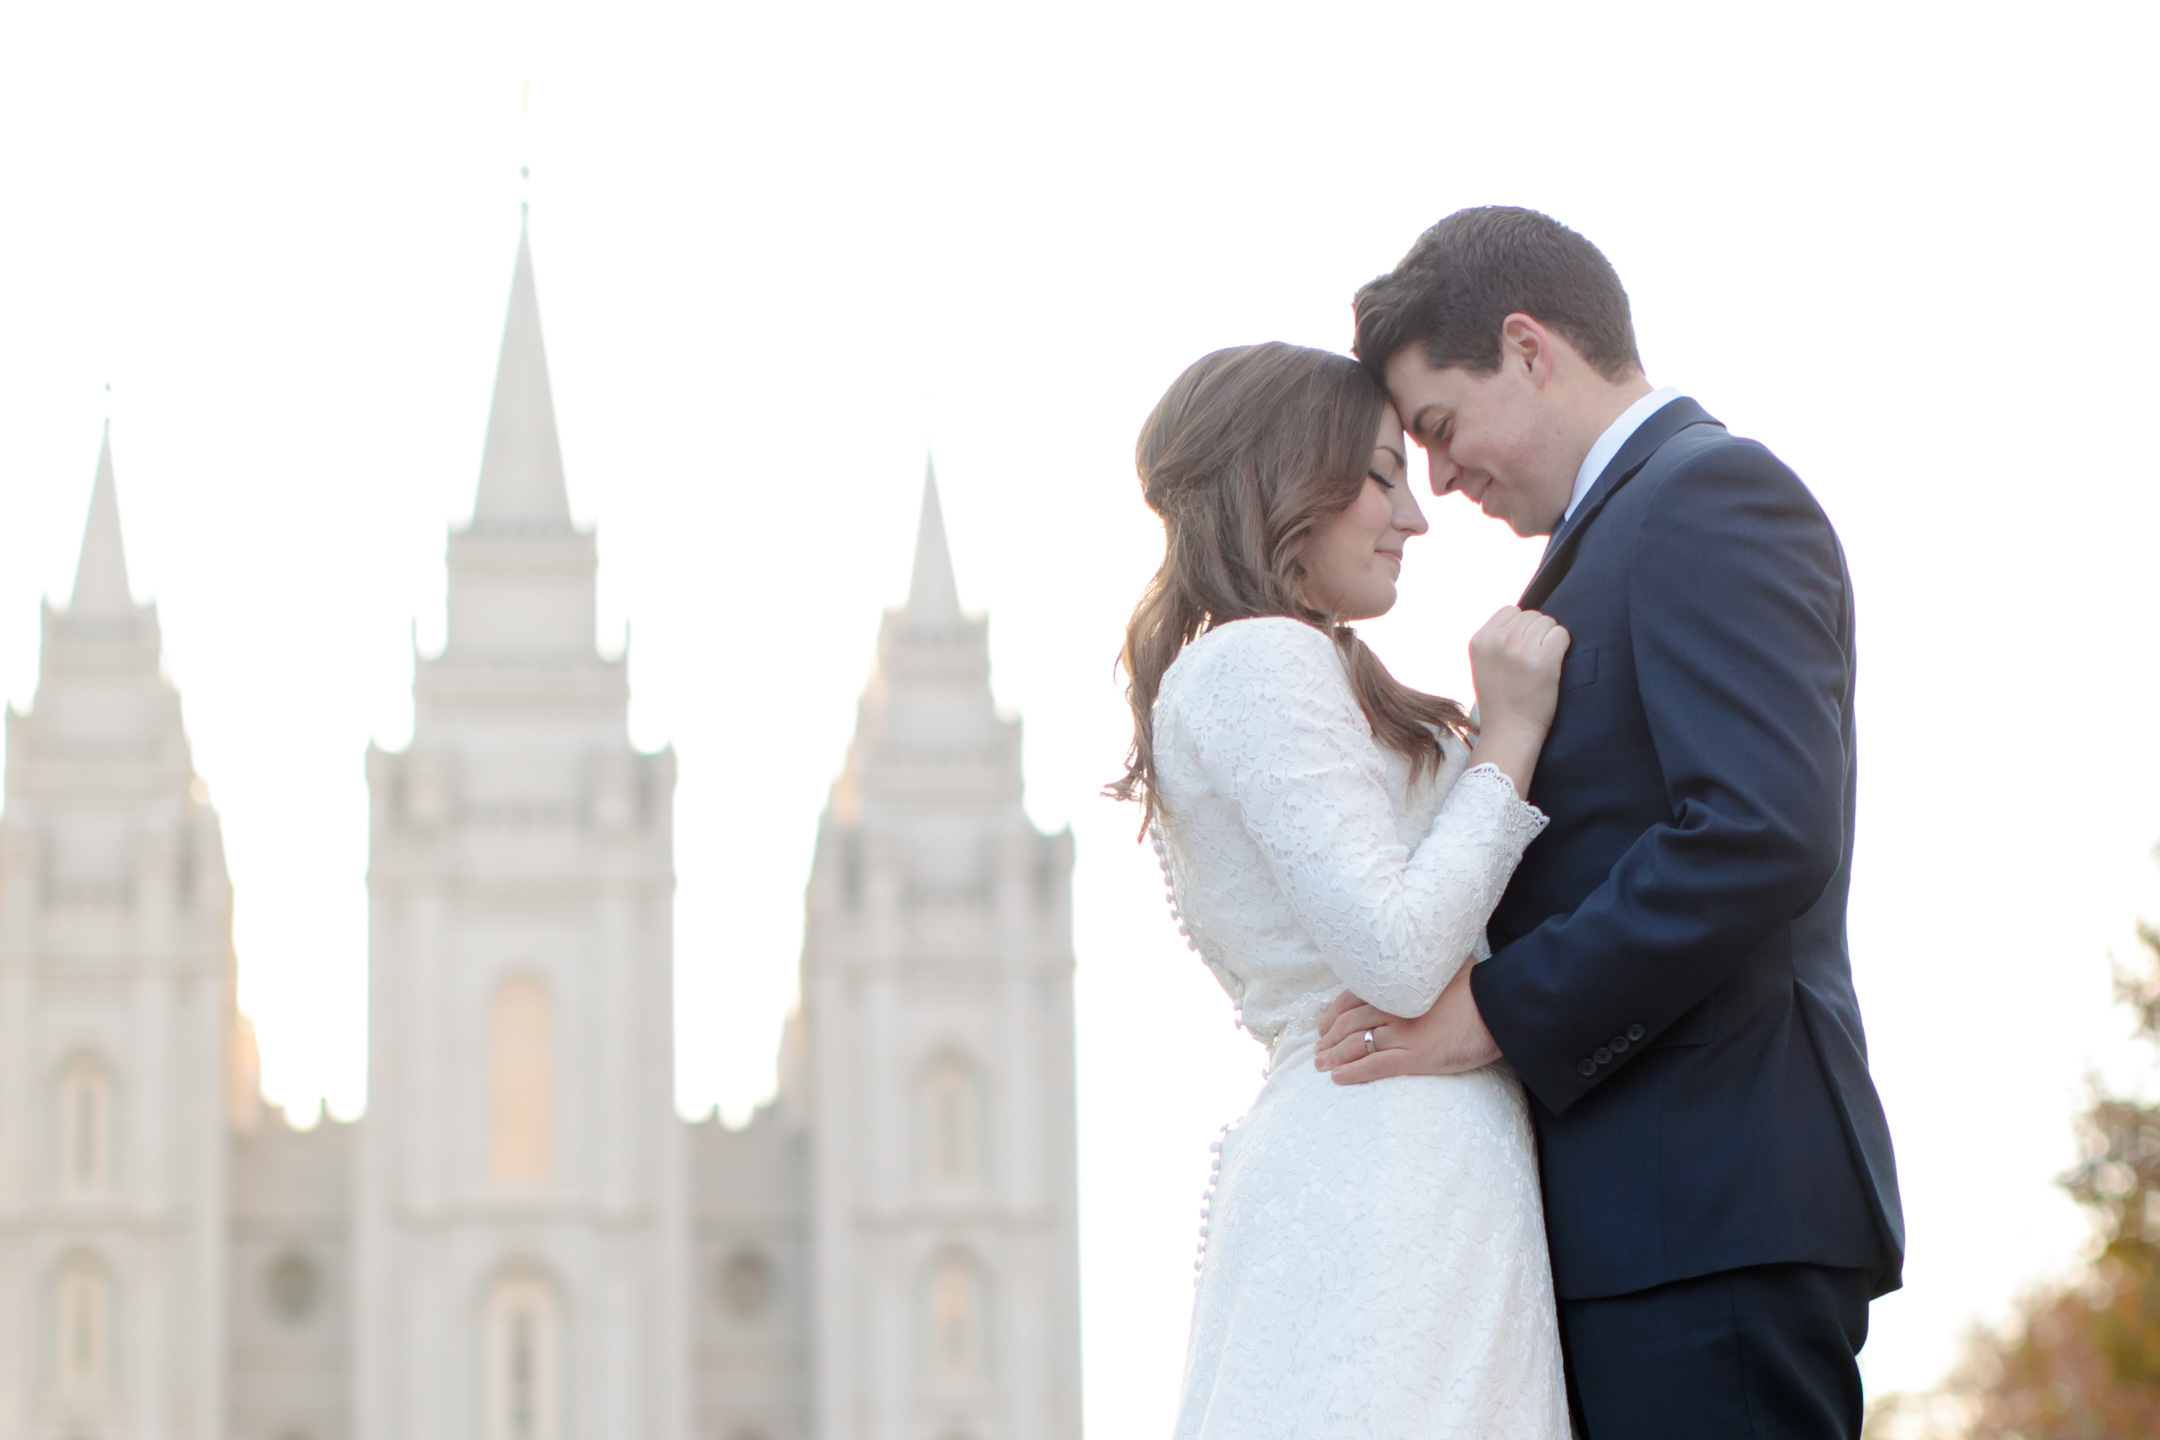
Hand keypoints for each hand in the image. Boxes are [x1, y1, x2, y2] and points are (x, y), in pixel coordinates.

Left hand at [1313, 964, 1500, 1083]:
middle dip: (1329, 1037)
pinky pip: (1374, 1066)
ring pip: (1356, 1045)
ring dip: (1334, 1056)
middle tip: (1319, 1049)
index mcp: (1398, 986)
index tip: (1325, 1025)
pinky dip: (1352, 1072)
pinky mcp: (1414, 1056)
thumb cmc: (1478, 985)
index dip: (1334, 1014)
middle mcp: (1394, 1008)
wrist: (1499, 1007)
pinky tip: (1338, 1078)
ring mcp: (1403, 1034)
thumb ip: (1425, 966)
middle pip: (1348, 1023)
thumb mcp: (1446, 965)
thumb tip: (1421, 956)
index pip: (1352, 998)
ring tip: (1321, 1065)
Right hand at [1469, 606, 1569, 737]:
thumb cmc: (1500, 701)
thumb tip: (1524, 617)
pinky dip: (1562, 646)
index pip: (1511, 611)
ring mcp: (1521, 649)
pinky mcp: (1544, 659)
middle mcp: (1498, 641)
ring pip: (1547, 623)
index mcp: (1480, 640)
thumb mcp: (1483, 664)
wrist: (1510, 731)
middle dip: (1536, 633)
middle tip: (1532, 660)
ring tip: (1541, 664)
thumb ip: (1496, 639)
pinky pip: (1561, 634)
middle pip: (1531, 615)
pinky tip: (1553, 664)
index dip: (1520, 628)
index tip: (1520, 649)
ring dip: (1550, 640)